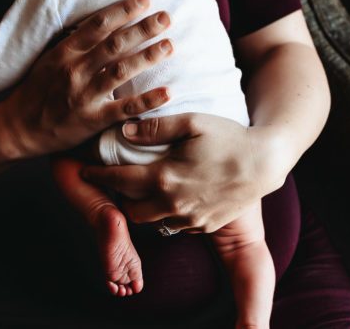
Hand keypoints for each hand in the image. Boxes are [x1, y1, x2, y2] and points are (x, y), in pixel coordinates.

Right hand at [1, 0, 173, 157]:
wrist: (17, 129)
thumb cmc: (35, 91)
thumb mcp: (48, 59)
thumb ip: (73, 43)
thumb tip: (101, 22)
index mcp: (64, 52)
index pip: (97, 25)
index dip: (123, 10)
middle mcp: (74, 70)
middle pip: (114, 44)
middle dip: (143, 28)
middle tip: (166, 17)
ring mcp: (84, 95)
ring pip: (121, 71)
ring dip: (148, 57)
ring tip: (170, 45)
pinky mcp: (92, 120)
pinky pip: (125, 108)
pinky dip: (147, 100)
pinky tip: (168, 92)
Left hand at [80, 113, 288, 233]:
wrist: (265, 163)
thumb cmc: (229, 137)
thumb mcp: (192, 122)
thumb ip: (155, 128)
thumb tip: (124, 129)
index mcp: (164, 176)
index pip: (118, 180)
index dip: (96, 175)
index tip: (84, 171)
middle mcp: (173, 203)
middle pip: (130, 211)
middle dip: (119, 199)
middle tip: (117, 184)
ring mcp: (190, 219)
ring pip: (152, 222)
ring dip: (144, 208)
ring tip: (145, 191)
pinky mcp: (204, 226)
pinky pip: (176, 226)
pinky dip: (169, 214)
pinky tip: (175, 196)